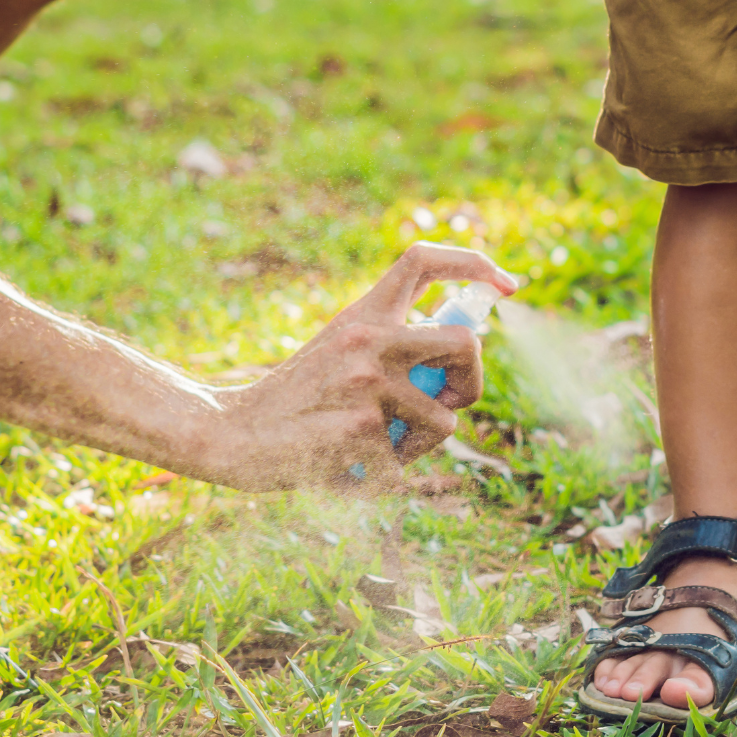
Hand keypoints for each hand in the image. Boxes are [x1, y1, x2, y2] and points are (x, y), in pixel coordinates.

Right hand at [184, 242, 517, 491]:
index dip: (475, 264)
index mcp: (363, 314)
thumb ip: (388, 345)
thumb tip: (459, 354)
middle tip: (448, 402)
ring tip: (378, 448)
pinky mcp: (363, 429)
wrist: (230, 434)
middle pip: (467, 345)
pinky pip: (408, 463)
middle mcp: (370, 338)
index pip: (423, 261)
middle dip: (472, 383)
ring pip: (447, 420)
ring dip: (421, 444)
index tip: (507, 287)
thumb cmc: (291, 401)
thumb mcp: (337, 352)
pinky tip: (349, 467)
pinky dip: (387, 475)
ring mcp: (368, 383)